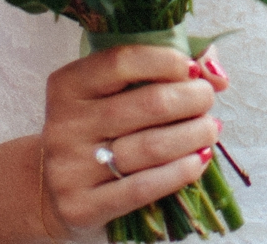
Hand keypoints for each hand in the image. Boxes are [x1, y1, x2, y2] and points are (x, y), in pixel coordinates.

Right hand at [39, 45, 219, 237]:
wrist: (51, 189)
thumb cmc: (97, 127)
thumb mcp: (113, 91)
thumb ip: (163, 66)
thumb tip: (215, 72)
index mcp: (69, 85)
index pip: (122, 61)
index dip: (166, 60)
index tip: (191, 68)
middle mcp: (65, 124)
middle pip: (147, 104)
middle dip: (191, 99)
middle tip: (207, 100)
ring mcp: (71, 168)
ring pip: (151, 147)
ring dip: (194, 135)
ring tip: (210, 129)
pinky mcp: (83, 207)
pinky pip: (144, 187)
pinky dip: (180, 172)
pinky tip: (199, 160)